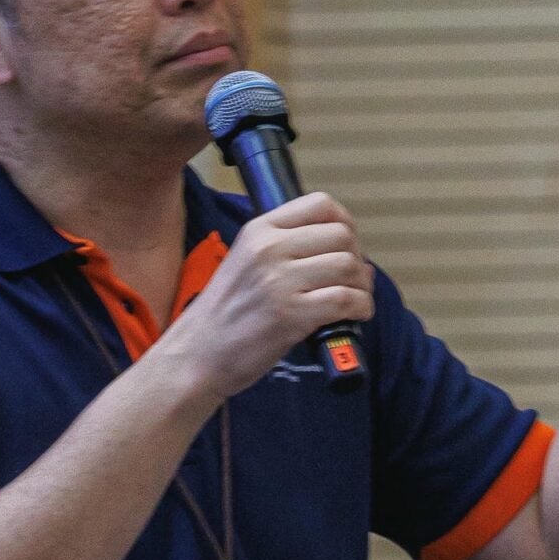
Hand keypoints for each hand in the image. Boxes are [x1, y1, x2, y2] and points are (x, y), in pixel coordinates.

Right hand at [164, 192, 374, 400]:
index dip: (345, 224)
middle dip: (358, 258)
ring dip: (363, 286)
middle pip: (342, 236)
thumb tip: (340, 248)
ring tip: (355, 299)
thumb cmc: (223, 314)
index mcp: (258, 230)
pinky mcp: (291, 315)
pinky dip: (361, 308)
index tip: (347, 245)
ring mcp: (279, 282)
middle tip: (354, 280)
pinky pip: (346, 300)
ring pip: (348, 266)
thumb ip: (282, 247)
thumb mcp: (244, 260)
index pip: (321, 205)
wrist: (196, 354)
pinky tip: (355, 316)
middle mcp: (269, 249)